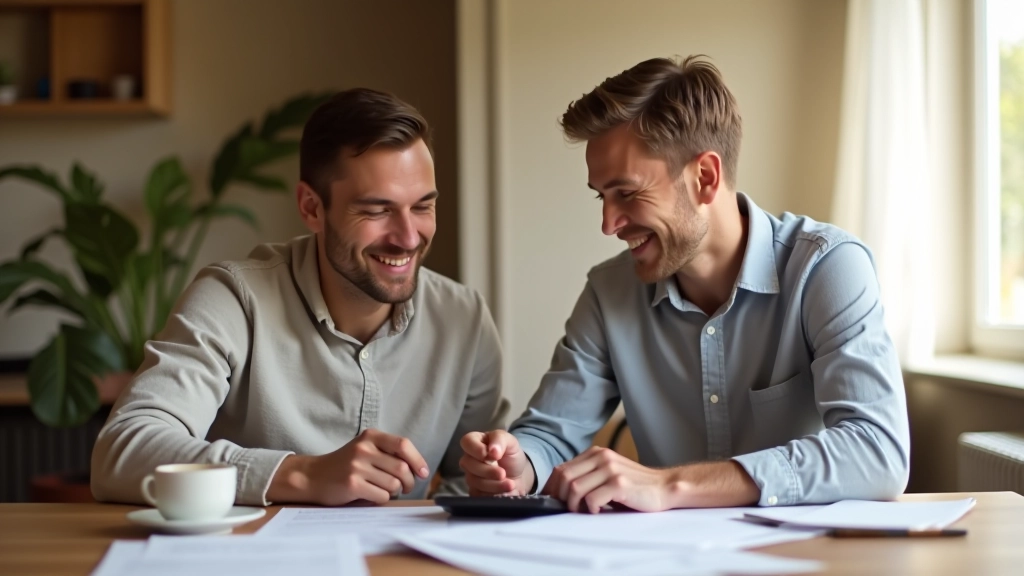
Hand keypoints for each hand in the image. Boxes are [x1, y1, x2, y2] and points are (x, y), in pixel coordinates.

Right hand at [267, 429, 429, 505]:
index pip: (403, 445)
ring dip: (395, 491)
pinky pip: (382, 495)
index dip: (417, 460)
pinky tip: (372, 495)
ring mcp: (357, 466)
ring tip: (386, 490)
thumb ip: (387, 452)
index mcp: (370, 436)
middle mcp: (364, 448)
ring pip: (393, 484)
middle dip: (409, 482)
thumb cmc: (345, 464)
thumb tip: (418, 468)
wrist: (313, 476)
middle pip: (402, 468)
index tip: (423, 473)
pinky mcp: (352, 484)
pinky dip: (382, 498)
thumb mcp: (365, 448)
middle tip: (405, 487)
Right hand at [459, 430, 534, 495]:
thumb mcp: (511, 441)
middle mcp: (470, 459)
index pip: (466, 442)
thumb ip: (500, 439)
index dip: (476, 449)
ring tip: (510, 484)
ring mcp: (471, 476)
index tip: (493, 456)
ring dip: (494, 484)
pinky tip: (504, 491)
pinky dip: (493, 493)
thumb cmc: (512, 455)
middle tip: (503, 473)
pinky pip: (478, 494)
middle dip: (487, 470)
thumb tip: (492, 451)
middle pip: (467, 463)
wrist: (520, 476)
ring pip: (474, 481)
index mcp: (476, 442)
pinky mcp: (475, 491)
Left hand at [543, 447, 677, 512]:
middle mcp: (601, 457)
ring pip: (574, 488)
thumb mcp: (607, 474)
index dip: (551, 488)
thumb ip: (587, 476)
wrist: (664, 488)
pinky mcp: (619, 484)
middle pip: (564, 477)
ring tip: (583, 512)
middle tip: (566, 510)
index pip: (561, 468)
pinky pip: (592, 498)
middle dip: (559, 497)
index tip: (551, 502)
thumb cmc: (634, 487)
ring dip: (573, 505)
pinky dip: (590, 509)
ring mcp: (610, 469)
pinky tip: (598, 512)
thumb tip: (558, 492)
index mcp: (595, 453)